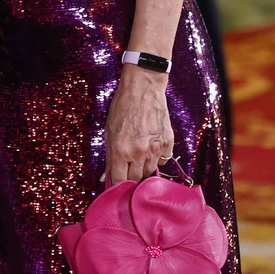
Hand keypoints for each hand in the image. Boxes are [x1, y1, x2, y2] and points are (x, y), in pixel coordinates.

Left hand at [104, 66, 173, 183]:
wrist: (142, 90)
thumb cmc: (122, 108)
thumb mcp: (109, 132)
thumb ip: (110, 156)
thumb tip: (106, 176)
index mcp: (121, 150)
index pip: (120, 180)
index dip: (118, 183)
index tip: (118, 183)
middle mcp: (139, 152)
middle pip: (137, 178)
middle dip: (131, 176)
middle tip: (128, 169)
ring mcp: (156, 148)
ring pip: (151, 171)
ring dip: (144, 168)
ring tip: (139, 156)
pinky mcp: (168, 143)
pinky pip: (164, 160)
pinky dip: (157, 158)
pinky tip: (151, 147)